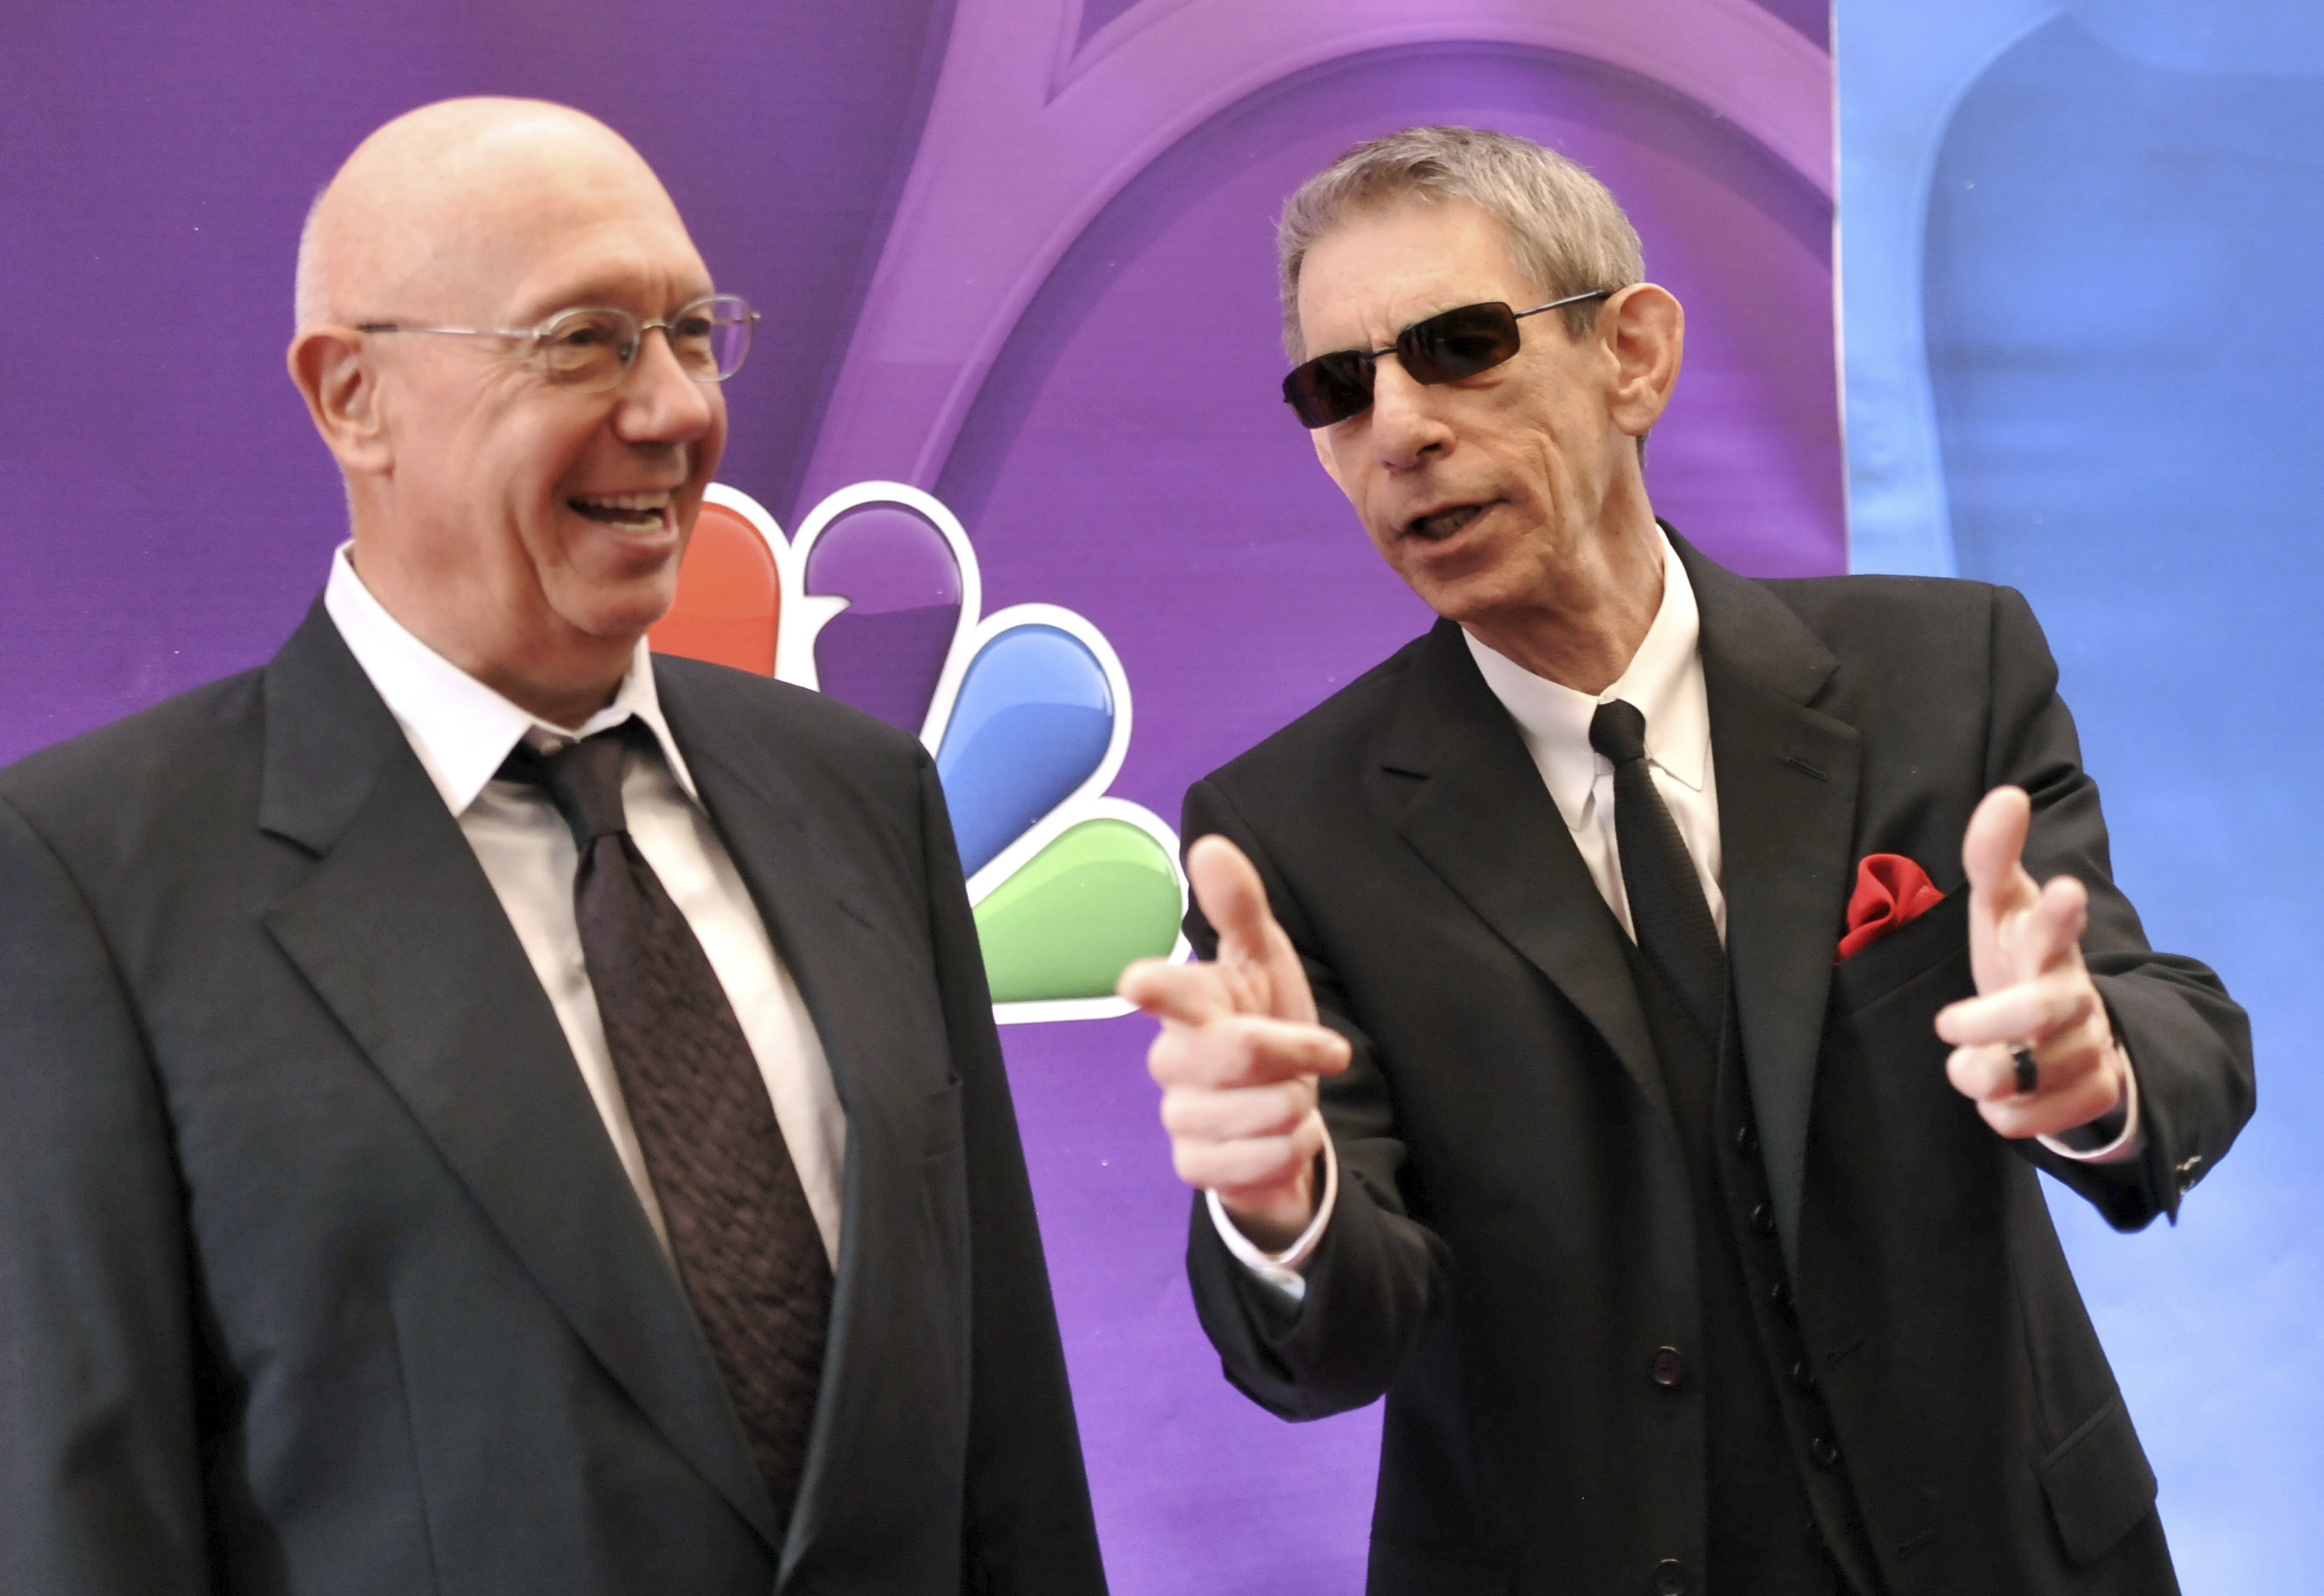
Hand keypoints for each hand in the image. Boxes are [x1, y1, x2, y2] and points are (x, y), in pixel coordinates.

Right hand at [1117, 835, 1350, 1250]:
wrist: (1281, 1118)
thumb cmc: (1268, 1028)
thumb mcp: (1266, 964)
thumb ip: (1240, 909)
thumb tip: (1211, 846)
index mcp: (1188, 1003)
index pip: (1166, 991)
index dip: (1155, 987)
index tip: (1137, 984)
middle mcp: (1172, 1059)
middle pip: (1237, 1050)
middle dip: (1295, 1054)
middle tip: (1316, 1054)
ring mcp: (1180, 1116)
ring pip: (1261, 1112)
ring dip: (1297, 1107)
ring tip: (1288, 1099)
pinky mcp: (1195, 1167)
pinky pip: (1263, 1160)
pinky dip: (1292, 1149)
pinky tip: (1282, 1138)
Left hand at [1934, 786, 2127, 1138]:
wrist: (2064, 1028)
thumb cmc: (2020, 956)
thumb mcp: (2000, 907)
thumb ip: (1992, 857)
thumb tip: (2007, 795)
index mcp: (2046, 942)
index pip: (2053, 922)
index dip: (2058, 911)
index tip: (2064, 890)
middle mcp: (2074, 991)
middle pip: (2044, 1007)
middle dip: (1993, 1020)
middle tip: (1947, 1025)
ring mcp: (2090, 1042)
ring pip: (2037, 1069)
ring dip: (1988, 1074)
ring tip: (1968, 1065)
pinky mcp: (2096, 1090)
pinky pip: (2044, 1116)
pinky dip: (2009, 1115)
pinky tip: (1999, 1100)